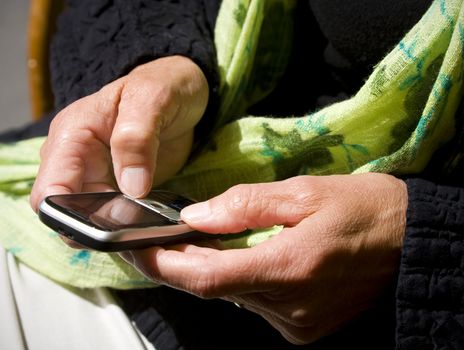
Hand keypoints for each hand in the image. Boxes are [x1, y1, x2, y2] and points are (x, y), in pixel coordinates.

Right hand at [30, 55, 207, 210]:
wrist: (182, 90)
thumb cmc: (163, 84)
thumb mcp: (152, 100)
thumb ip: (136, 138)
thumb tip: (131, 187)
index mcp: (73, 135)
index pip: (51, 188)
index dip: (65, 214)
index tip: (99, 226)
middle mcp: (78, 159)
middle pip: (68, 210)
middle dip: (93, 225)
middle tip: (132, 227)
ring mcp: (99, 175)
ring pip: (91, 216)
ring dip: (113, 226)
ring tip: (144, 225)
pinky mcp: (120, 186)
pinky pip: (115, 212)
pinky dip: (129, 221)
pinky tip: (149, 222)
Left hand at [120, 173, 407, 343]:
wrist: (413, 243)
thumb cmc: (367, 209)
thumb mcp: (307, 191)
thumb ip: (246, 205)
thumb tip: (196, 216)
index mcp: (289, 267)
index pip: (205, 276)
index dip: (163, 264)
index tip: (136, 249)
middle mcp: (289, 306)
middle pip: (215, 287)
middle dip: (185, 260)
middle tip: (169, 234)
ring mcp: (296, 323)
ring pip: (233, 295)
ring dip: (216, 267)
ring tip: (213, 236)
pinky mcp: (302, 327)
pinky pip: (255, 301)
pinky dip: (241, 277)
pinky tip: (247, 254)